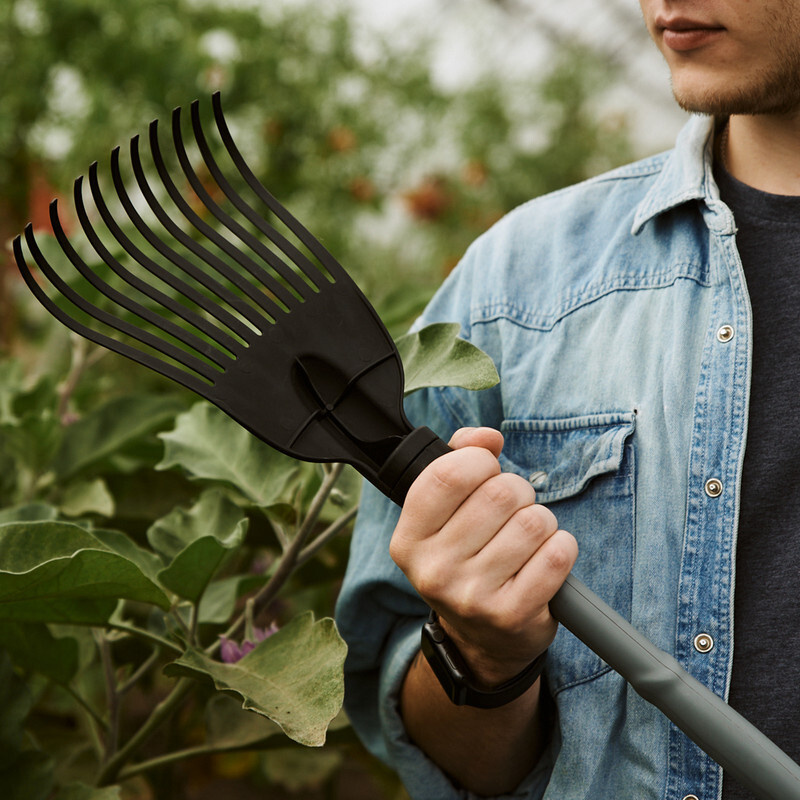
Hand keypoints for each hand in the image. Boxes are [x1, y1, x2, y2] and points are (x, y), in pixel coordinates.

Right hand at [390, 427, 577, 686]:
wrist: (480, 641)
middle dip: (518, 492)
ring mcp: (471, 596)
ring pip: (534, 521)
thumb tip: (487, 437)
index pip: (448, 474)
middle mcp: (433, 569)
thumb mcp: (447, 513)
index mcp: (410, 538)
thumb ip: (460, 458)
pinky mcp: (512, 615)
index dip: (479, 461)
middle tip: (512, 512)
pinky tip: (546, 559)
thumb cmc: (467, 558)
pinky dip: (561, 548)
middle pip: (500, 493)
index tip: (486, 471)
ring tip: (528, 539)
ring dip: (542, 522)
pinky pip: (557, 555)